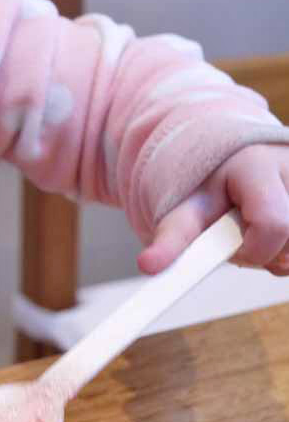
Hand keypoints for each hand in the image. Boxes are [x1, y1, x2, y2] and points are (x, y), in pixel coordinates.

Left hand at [138, 144, 288, 275]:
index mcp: (256, 166)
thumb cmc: (206, 180)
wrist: (226, 155)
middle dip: (268, 252)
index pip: (274, 224)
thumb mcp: (185, 207)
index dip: (256, 251)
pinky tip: (275, 231)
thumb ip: (170, 238)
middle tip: (244, 241)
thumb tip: (147, 266)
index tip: (238, 254)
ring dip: (281, 250)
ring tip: (257, 231)